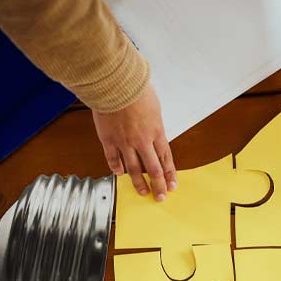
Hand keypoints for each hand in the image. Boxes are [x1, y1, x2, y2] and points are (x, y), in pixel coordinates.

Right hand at [92, 84, 177, 200]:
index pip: (166, 159)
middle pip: (153, 169)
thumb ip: (154, 124)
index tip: (172, 185)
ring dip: (139, 183)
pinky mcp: (108, 139)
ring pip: (134, 169)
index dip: (170, 174)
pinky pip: (113, 159)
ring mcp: (125, 142)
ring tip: (143, 192)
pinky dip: (117, 168)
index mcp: (157, 132)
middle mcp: (142, 141)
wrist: (116, 84)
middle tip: (160, 196)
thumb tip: (155, 134)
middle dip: (158, 185)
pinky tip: (120, 174)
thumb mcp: (155, 107)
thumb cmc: (136, 90)